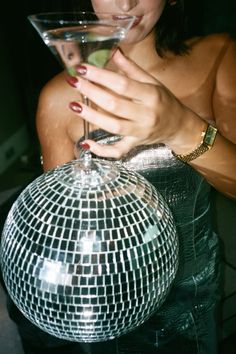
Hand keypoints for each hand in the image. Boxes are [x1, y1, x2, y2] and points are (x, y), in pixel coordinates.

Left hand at [69, 49, 185, 157]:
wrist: (179, 126)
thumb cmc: (164, 101)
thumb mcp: (153, 82)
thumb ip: (132, 69)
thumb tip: (114, 51)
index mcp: (151, 95)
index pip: (122, 84)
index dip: (101, 76)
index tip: (83, 68)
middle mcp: (146, 114)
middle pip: (114, 104)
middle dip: (91, 92)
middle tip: (74, 81)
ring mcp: (140, 132)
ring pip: (113, 126)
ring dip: (91, 117)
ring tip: (74, 105)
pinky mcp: (135, 144)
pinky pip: (118, 151)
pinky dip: (102, 150)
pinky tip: (86, 143)